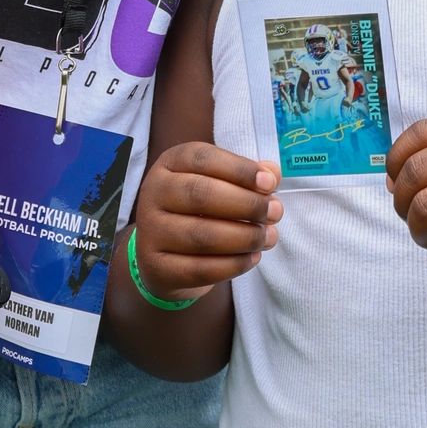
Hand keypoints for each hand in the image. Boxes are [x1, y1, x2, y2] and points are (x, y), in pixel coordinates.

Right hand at [130, 142, 282, 303]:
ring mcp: (151, 231)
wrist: (164, 255)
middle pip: (201, 195)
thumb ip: (247, 176)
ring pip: (202, 236)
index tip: (269, 184)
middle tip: (275, 212)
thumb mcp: (219, 183)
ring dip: (245, 237)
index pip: (203, 158)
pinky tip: (253, 258)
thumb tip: (272, 173)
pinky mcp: (157, 266)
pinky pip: (201, 269)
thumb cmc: (198, 209)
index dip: (239, 169)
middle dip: (247, 204)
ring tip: (269, 237)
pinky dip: (234, 264)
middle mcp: (154, 192)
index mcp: (170, 163)